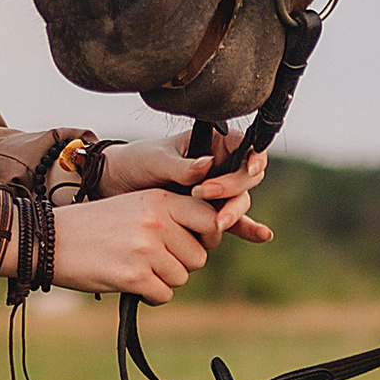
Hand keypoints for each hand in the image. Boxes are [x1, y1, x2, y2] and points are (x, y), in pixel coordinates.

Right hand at [53, 180, 242, 300]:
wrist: (51, 240)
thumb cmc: (94, 224)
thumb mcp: (135, 205)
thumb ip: (170, 215)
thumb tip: (209, 236)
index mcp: (159, 199)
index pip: (210, 219)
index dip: (208, 236)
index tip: (194, 243)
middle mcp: (157, 222)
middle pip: (199, 256)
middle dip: (181, 263)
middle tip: (155, 260)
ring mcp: (146, 249)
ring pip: (181, 277)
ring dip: (164, 280)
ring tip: (138, 268)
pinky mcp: (134, 276)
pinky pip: (163, 294)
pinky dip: (151, 295)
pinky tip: (133, 284)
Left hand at [94, 132, 274, 250]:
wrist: (117, 188)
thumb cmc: (137, 163)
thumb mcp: (155, 160)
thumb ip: (181, 165)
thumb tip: (207, 165)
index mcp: (212, 144)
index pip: (244, 146)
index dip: (253, 156)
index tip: (249, 168)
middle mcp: (220, 167)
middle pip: (245, 178)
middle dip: (232, 189)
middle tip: (205, 195)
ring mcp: (217, 192)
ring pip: (239, 201)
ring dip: (233, 212)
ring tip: (217, 223)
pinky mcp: (209, 214)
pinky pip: (233, 221)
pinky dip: (247, 229)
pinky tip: (261, 236)